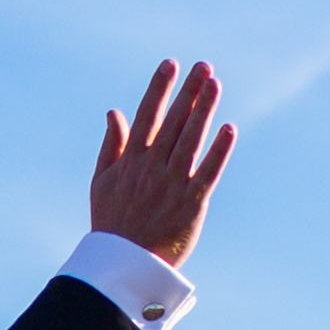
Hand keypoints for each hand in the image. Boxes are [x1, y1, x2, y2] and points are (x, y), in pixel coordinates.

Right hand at [88, 58, 235, 266]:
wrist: (124, 264)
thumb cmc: (112, 222)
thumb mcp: (101, 181)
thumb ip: (112, 145)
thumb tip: (115, 111)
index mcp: (131, 161)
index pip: (147, 116)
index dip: (159, 88)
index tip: (170, 64)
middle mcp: (152, 168)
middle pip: (174, 122)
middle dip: (188, 92)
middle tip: (203, 66)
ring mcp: (172, 184)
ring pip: (191, 140)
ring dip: (204, 110)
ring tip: (214, 85)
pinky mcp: (192, 203)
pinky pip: (208, 172)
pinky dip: (218, 151)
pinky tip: (229, 129)